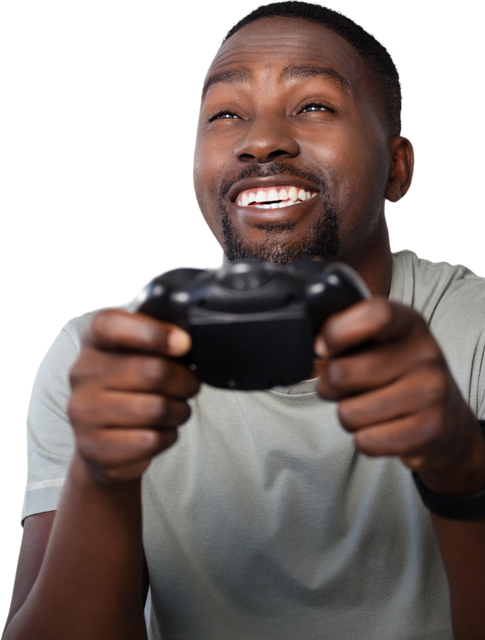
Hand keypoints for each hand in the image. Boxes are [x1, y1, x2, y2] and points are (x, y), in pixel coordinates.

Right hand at [67, 309, 200, 483]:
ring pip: (157, 409)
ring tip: (175, 410)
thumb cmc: (130, 389)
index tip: (183, 342)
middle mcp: (82, 372)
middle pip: (154, 371)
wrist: (103, 441)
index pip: (112, 325)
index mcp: (93, 340)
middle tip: (189, 386)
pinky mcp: (92, 446)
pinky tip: (158, 432)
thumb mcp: (141, 354)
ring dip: (179, 411)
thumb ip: (160, 338)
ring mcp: (83, 411)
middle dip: (185, 381)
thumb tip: (183, 337)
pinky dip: (168, 437)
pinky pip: (151, 440)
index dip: (152, 332)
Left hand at [314, 297, 484, 494]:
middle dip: (329, 386)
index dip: (338, 331)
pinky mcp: (429, 430)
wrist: (448, 420)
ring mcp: (431, 393)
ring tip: (367, 408)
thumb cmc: (402, 375)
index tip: (324, 348)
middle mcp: (425, 355)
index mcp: (409, 324)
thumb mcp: (383, 342)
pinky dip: (364, 439)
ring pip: (349, 413)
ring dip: (348, 416)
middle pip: (343, 373)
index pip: (374, 314)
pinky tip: (382, 428)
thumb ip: (351, 334)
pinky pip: (366, 441)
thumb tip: (318, 345)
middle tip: (343, 387)